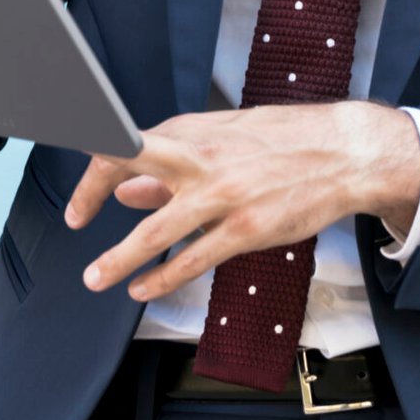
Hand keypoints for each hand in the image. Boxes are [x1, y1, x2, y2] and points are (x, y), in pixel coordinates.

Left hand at [64, 102, 419, 302]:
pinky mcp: (247, 230)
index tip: (82, 184)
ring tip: (96, 277)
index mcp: (193, 132)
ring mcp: (224, 196)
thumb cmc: (284, 141)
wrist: (345, 152)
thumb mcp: (223, 141)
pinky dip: (162, 277)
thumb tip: (126, 190)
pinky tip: (143, 288)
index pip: (127, 142)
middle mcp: (202, 159)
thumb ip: (172, 169)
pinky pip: (193, 259)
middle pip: (129, 166)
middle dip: (91, 194)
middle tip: (74, 220)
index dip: (96, 162)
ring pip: (156, 230)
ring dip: (119, 258)